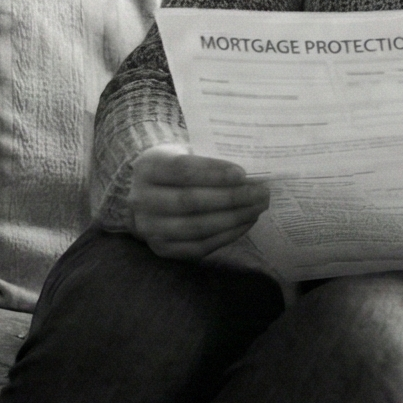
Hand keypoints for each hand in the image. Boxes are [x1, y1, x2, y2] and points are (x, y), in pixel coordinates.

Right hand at [127, 146, 269, 262]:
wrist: (148, 195)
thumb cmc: (174, 169)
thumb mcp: (183, 153)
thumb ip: (209, 160)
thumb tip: (249, 174)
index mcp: (146, 168)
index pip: (182, 169)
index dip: (214, 172)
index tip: (243, 173)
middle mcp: (141, 199)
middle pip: (189, 201)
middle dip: (230, 198)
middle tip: (261, 193)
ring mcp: (150, 228)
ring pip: (196, 227)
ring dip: (233, 218)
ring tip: (257, 208)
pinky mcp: (162, 249)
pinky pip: (198, 247)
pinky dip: (226, 236)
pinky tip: (245, 223)